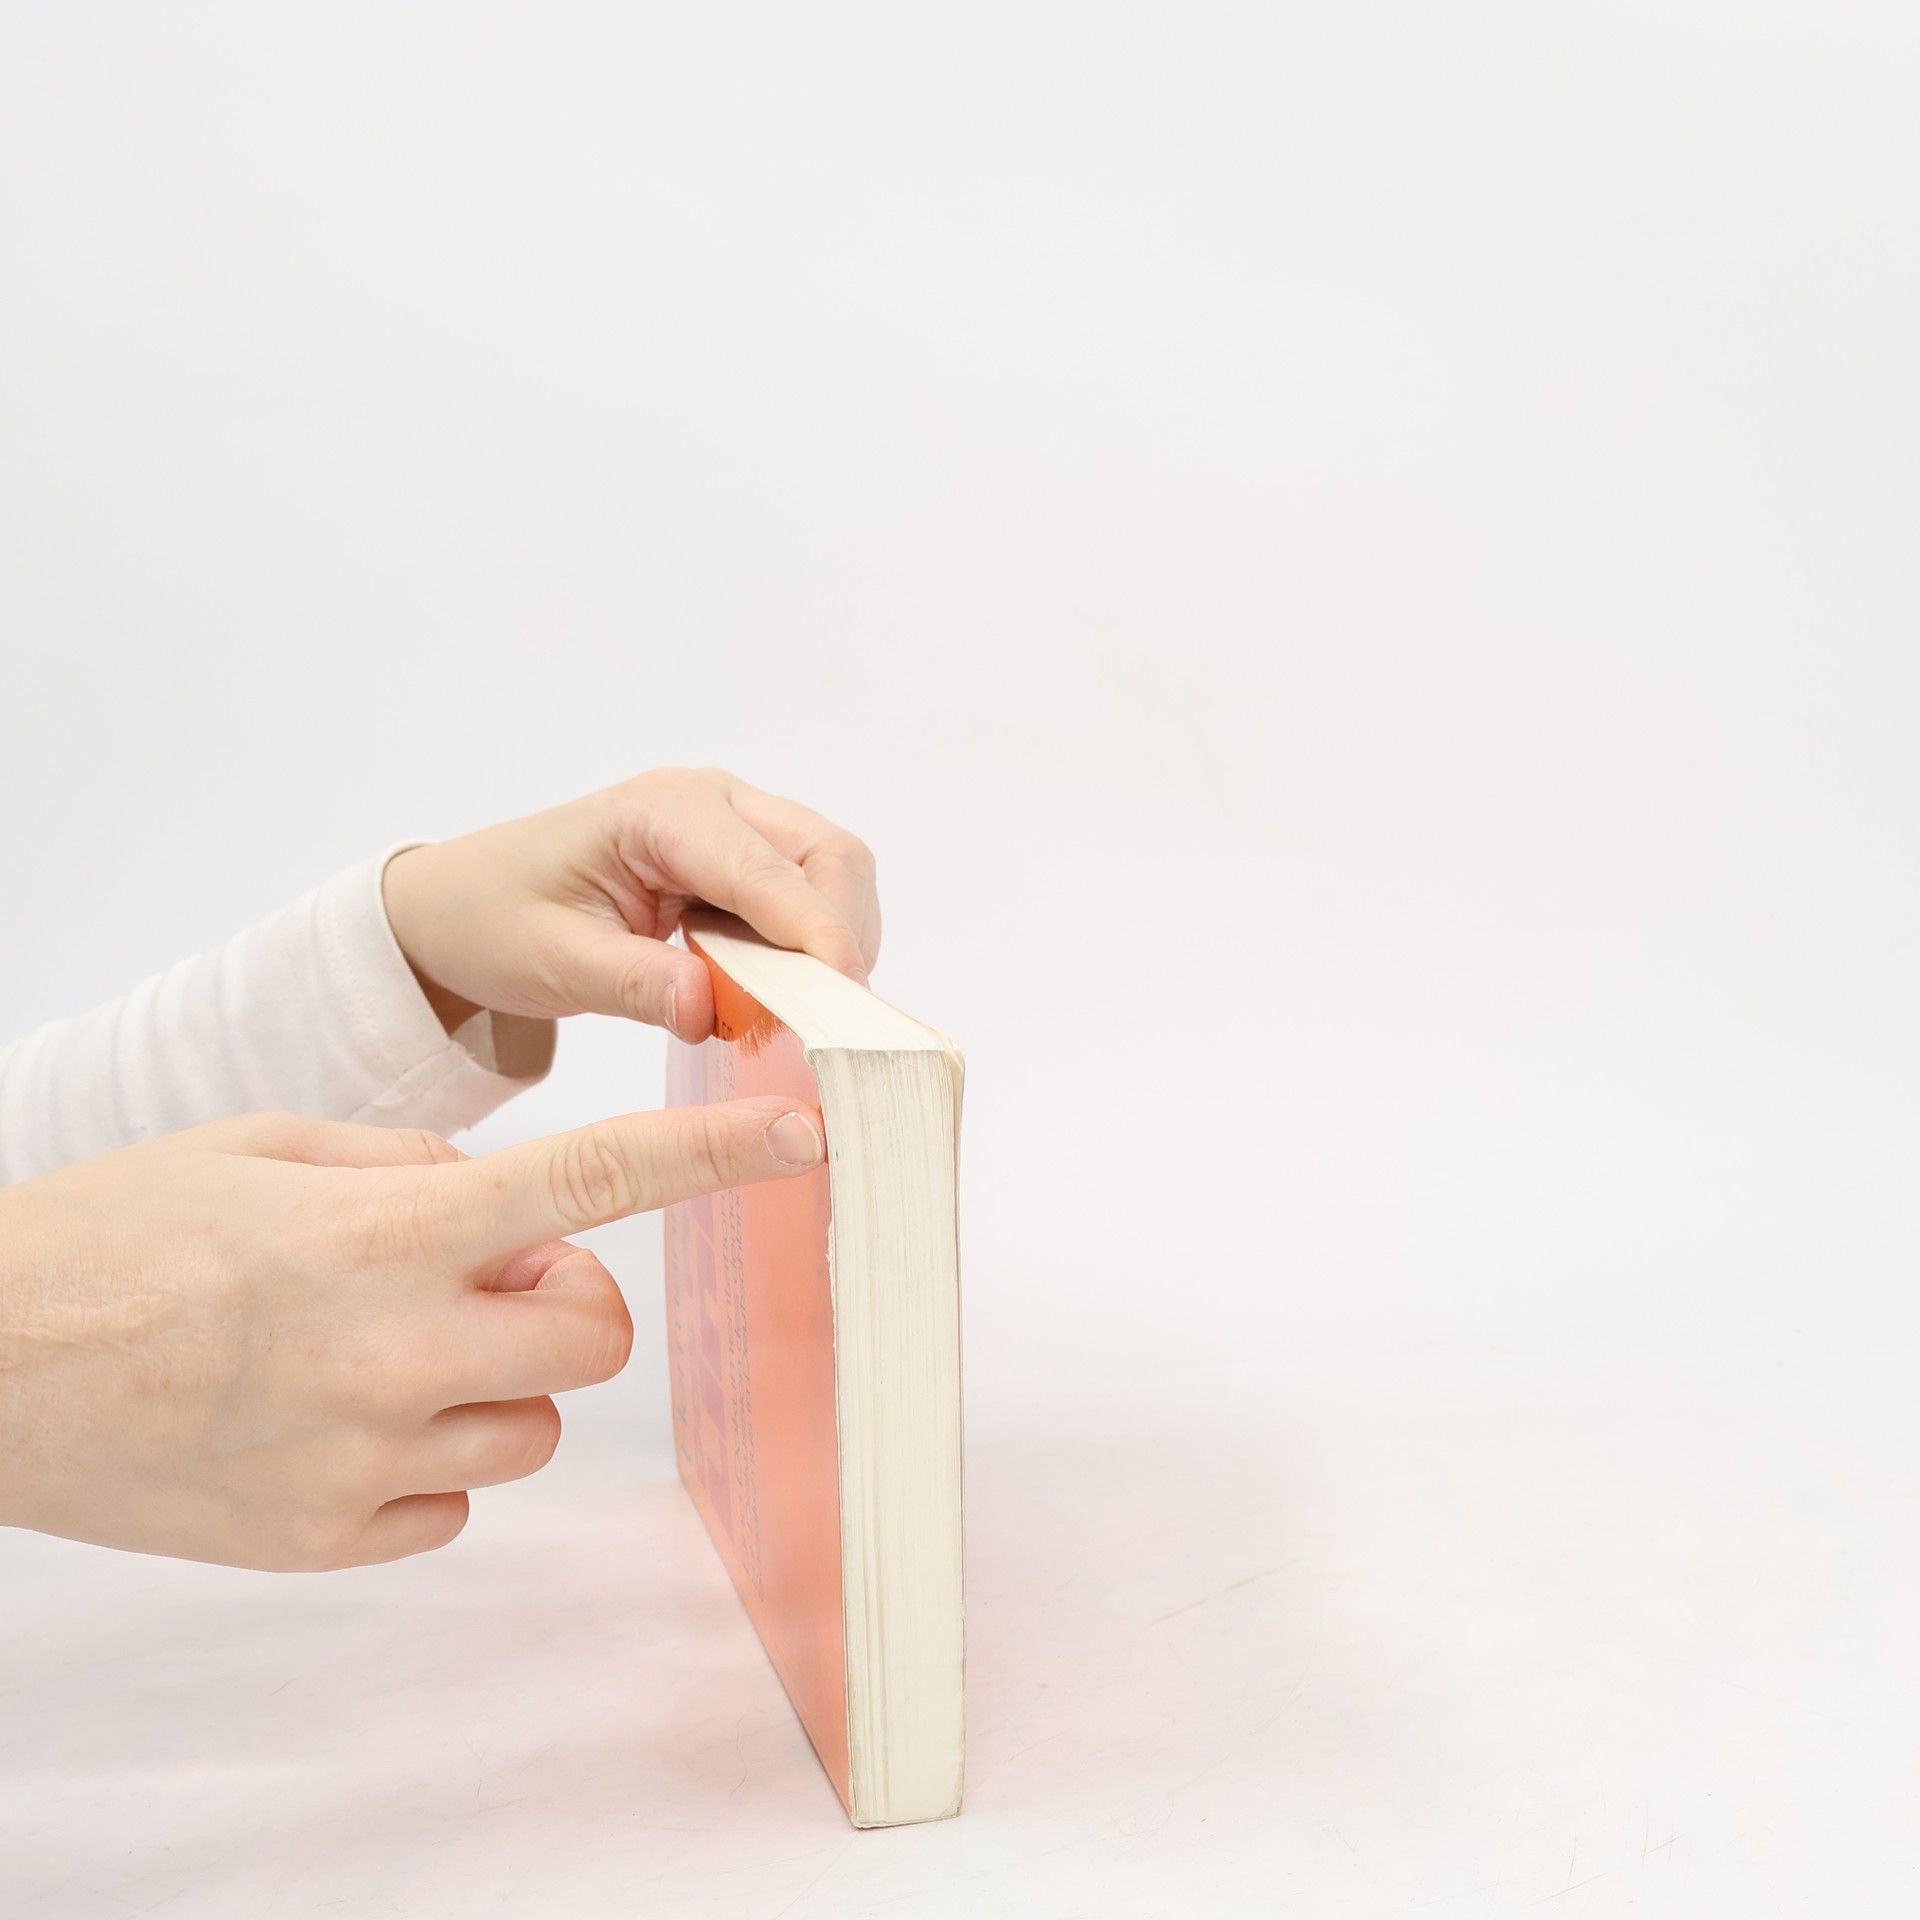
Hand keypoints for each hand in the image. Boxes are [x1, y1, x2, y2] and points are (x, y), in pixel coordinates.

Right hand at [0, 1098, 824, 1569]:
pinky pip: (455, 1501)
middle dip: (565, 1300)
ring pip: (534, 1426)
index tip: (801, 1133)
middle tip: (477, 1275)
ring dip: (495, 1381)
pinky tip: (334, 1419)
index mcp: (386, 1229)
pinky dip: (428, 1458)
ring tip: (379, 1348)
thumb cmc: (117, 1234)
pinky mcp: (327, 1540)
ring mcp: (363, 1458)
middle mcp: (394, 1349)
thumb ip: (417, 1167)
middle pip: (595, 1333)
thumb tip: (515, 1217)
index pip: (591, 1181)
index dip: (711, 1153)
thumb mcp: (269, 1146)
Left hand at [382, 767, 880, 1041]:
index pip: (767, 870)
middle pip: (828, 855)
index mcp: (663, 811)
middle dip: (841, 934)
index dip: (816, 933)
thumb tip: (709, 1011)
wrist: (463, 905)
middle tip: (828, 1018)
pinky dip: (811, 945)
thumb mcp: (554, 962)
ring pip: (831, 872)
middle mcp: (712, 802)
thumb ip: (634, 984)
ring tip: (795, 1008)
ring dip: (832, 941)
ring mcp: (734, 826)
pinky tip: (774, 989)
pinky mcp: (741, 859)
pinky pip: (807, 895)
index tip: (845, 998)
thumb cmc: (496, 920)